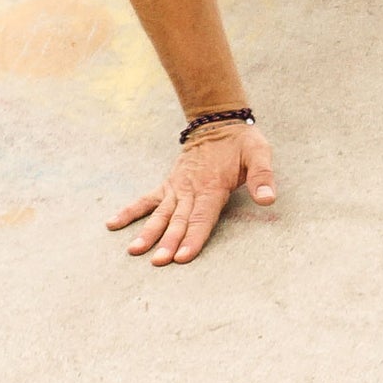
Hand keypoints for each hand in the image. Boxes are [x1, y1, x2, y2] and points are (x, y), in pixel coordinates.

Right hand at [107, 121, 276, 265]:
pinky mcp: (168, 184)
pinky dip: (130, 211)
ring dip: (148, 232)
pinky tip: (112, 224)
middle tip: (158, 261)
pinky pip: (146, 200)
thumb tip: (269, 199)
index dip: (193, 238)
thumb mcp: (259, 154)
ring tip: (133, 250)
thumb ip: (263, 177)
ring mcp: (176, 187)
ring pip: (161, 213)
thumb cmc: (241, 142)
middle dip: (168, 241)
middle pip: (179, 220)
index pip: (202, 217)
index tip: (182, 256)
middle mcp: (191, 189)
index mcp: (213, 186)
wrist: (217, 122)